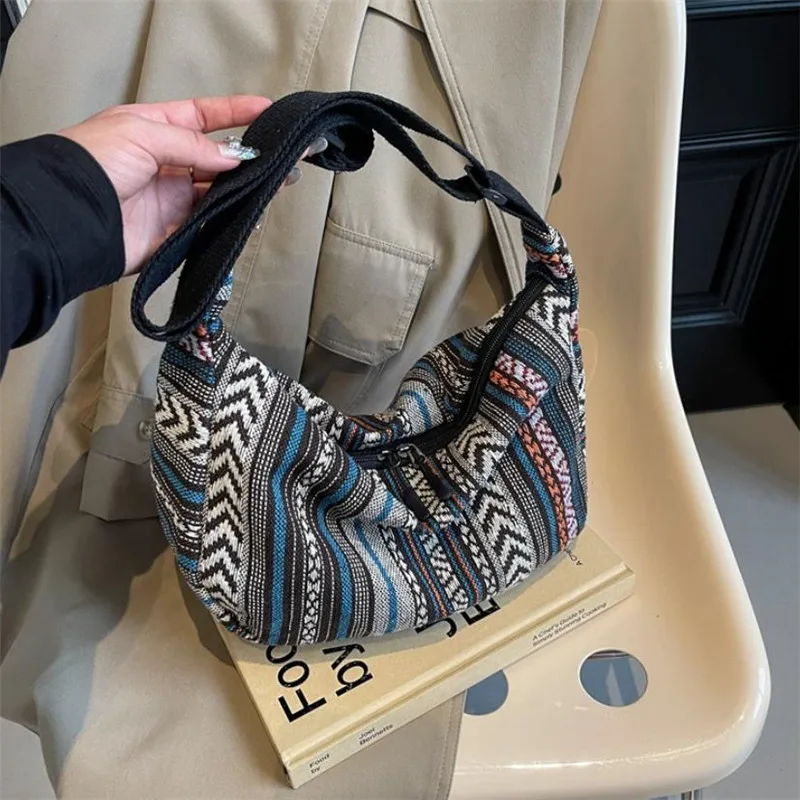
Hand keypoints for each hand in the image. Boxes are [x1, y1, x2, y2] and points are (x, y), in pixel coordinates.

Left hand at [60, 96, 271, 275]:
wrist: (71, 219)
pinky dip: (233, 218)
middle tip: (281, 156)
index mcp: (151, 129)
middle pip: (215, 157)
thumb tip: (235, 157)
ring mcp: (170, 198)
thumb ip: (192, 145)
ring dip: (248, 187)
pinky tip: (253, 210)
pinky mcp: (175, 232)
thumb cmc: (91, 164)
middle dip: (249, 156)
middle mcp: (163, 164)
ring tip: (278, 183)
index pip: (201, 116)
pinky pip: (211, 223)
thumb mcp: (141, 134)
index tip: (266, 110)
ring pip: (219, 191)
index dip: (234, 112)